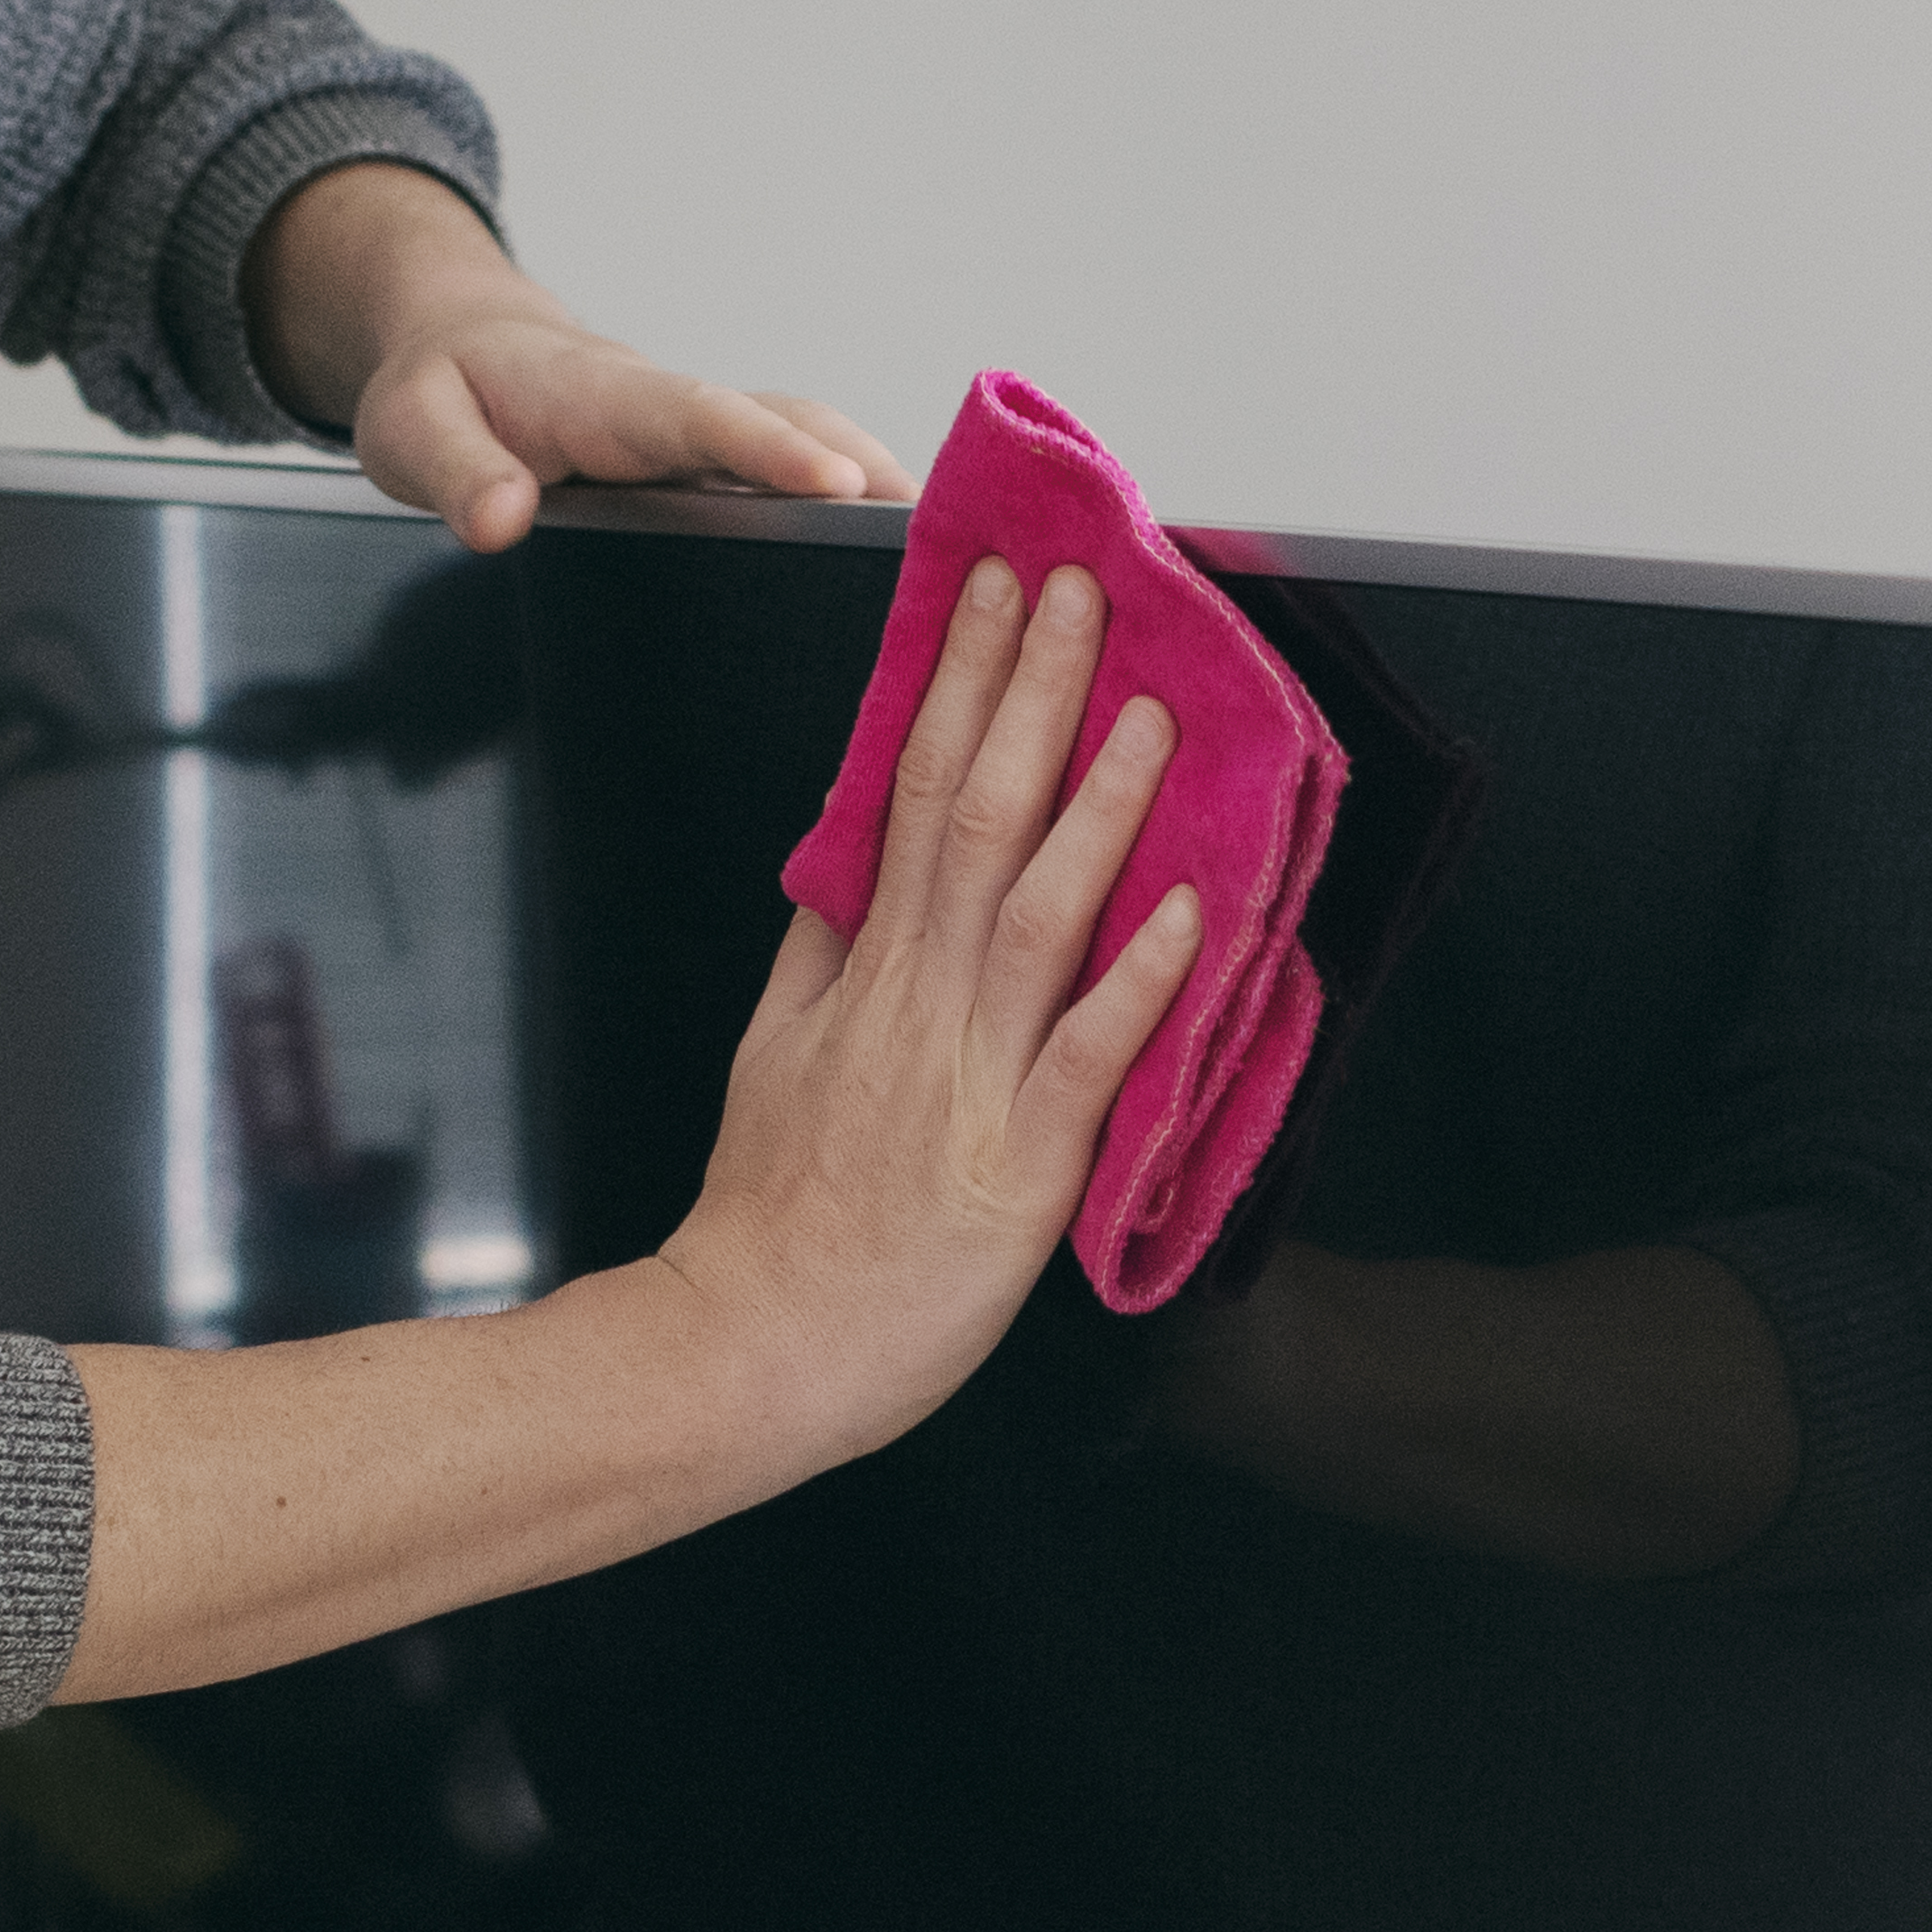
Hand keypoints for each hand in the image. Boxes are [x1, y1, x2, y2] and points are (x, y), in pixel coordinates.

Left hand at [247, 162, 908, 549]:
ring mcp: (708, 436)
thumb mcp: (412, 426)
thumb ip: (455, 472)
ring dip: (883, 492)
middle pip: (794, 425)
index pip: (702, 416)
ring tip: (957, 562)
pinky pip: (801, 474)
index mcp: (610, 395)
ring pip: (813, 447)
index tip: (837, 487)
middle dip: (871, 473)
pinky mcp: (721, 462)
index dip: (772, 449)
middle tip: (948, 537)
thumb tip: (503, 522)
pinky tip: (905, 568)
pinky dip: (862, 506)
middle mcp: (678, 409)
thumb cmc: (441, 389)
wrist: (459, 352)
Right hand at [658, 555, 1202, 1464]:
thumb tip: (841, 863)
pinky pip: (1084, 1054)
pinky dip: (1134, 979)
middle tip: (1072, 582)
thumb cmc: (772, 1220)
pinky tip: (1182, 906)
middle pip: (973, 814)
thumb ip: (815, 956)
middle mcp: (918, 1001)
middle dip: (1025, 688)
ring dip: (1096, 801)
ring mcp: (969, 1076)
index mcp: (865, 969)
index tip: (986, 585)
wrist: (750, 1349)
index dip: (955, 679)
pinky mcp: (1019, 1163)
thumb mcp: (769, 1056)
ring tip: (1145, 705)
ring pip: (1034, 908)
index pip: (910, 788)